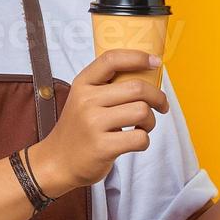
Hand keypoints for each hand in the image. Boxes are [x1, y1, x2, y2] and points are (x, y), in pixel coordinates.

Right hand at [28, 50, 169, 195]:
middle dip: (158, 97)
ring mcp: (93, 124)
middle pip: (137, 88)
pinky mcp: (102, 147)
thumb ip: (107, 86)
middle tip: (161, 105)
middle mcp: (86, 100)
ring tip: (143, 127)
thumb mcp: (83, 99)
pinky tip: (134, 141)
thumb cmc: (80, 129)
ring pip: (142, 112)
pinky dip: (144, 141)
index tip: (156, 62)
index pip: (112, 59)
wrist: (57, 162)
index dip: (138, 57)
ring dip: (151, 121)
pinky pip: (140, 138)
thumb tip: (147, 73)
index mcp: (82, 84)